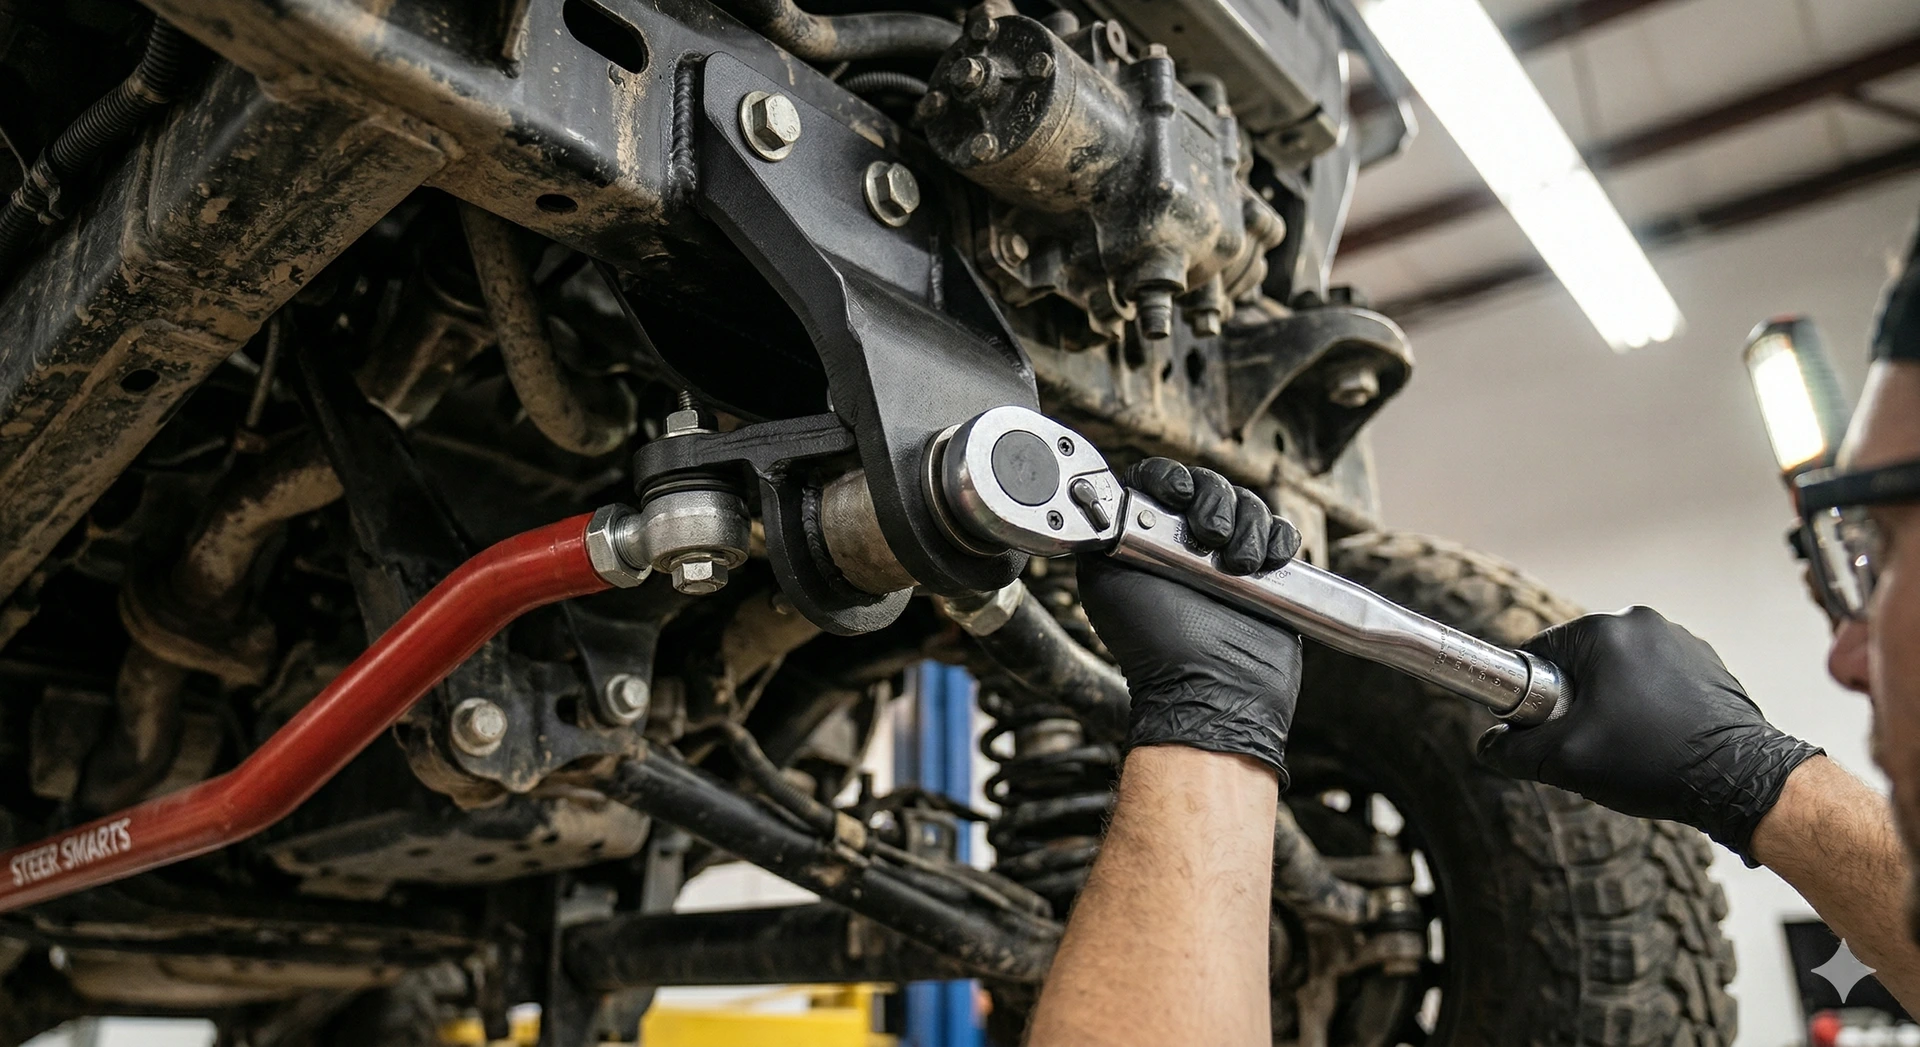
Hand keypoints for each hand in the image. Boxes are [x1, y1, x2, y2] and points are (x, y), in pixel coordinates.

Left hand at [1076, 459, 1303, 781]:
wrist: (1214, 689)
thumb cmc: (1157, 644)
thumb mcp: (1108, 579)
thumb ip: (1105, 531)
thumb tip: (1106, 499)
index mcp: (1143, 540)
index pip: (1158, 481)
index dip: (1171, 480)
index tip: (1179, 495)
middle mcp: (1184, 545)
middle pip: (1208, 486)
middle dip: (1214, 503)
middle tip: (1211, 539)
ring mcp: (1226, 558)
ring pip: (1247, 505)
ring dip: (1247, 527)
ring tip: (1239, 566)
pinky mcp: (1266, 574)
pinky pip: (1280, 534)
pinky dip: (1276, 541)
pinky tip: (1265, 565)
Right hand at [1478, 606, 1821, 862]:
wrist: (1741, 780)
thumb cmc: (1655, 763)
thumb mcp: (1565, 760)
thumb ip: (1512, 750)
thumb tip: (1490, 745)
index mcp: (1605, 632)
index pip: (1538, 654)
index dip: (1530, 696)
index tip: (1543, 728)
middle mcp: (1643, 624)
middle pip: (1579, 663)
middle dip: (1576, 703)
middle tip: (1589, 744)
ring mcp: (1680, 641)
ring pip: (1618, 673)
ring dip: (1613, 704)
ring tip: (1629, 747)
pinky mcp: (1706, 663)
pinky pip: (1656, 680)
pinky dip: (1648, 707)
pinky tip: (1657, 742)